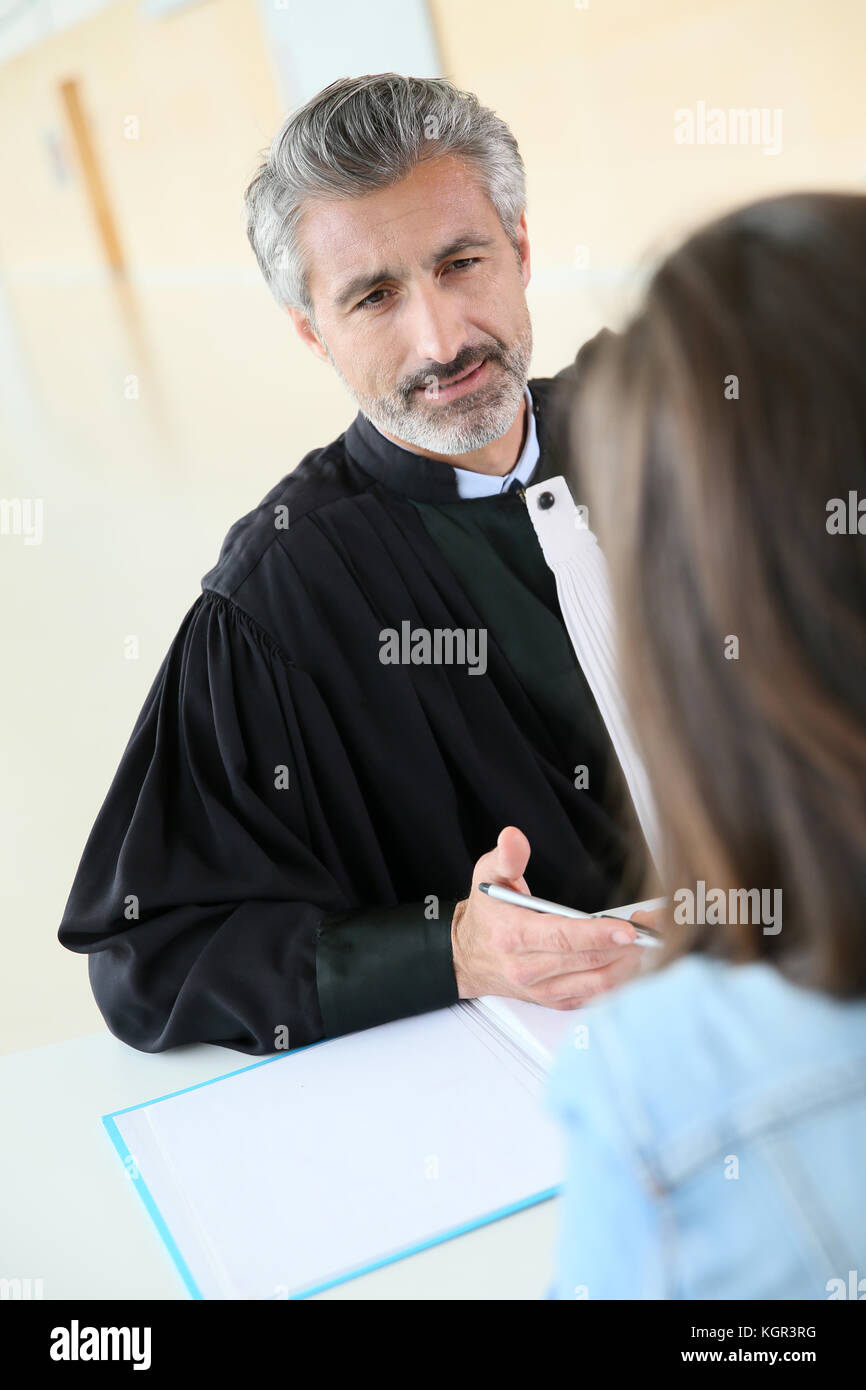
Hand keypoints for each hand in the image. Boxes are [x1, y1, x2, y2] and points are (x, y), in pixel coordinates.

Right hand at [450, 825, 645, 1008]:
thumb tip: (513, 838)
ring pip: (598, 983)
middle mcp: (529, 969)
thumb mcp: (488, 876)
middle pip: (589, 961)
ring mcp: (544, 989)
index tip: (628, 928)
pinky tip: (636, 961)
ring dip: (631, 963)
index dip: (598, 935)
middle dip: (628, 943)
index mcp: (515, 937)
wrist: (468, 957)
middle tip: (654, 925)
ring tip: (650, 939)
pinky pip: (596, 996)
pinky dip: (622, 981)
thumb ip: (506, 857)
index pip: (563, 938)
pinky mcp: (556, 1000)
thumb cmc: (485, 916)